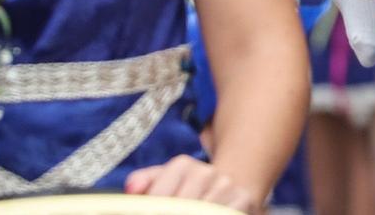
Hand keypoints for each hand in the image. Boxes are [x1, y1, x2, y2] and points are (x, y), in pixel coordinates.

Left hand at [125, 154, 263, 212]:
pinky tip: (204, 214)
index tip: (147, 214)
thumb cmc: (186, 188)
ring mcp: (226, 188)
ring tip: (188, 212)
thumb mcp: (163, 180)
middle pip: (180, 207)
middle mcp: (207, 172)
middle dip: (172, 213)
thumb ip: (144, 182)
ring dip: (193, 214)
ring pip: (201, 212)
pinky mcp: (243, 202)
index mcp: (183, 165)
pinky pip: (223, 213)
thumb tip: (131, 189)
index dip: (153, 209)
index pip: (160, 195)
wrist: (228, 186)